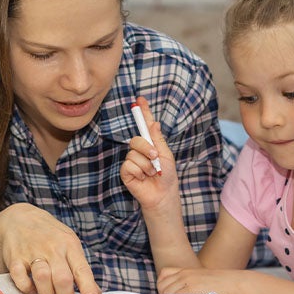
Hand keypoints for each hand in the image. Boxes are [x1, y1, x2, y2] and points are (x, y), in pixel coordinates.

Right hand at [0, 203, 99, 293]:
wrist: (20, 217)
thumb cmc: (49, 234)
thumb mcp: (69, 243)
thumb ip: (80, 268)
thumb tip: (95, 293)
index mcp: (69, 245)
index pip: (82, 270)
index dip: (88, 288)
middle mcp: (52, 248)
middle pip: (63, 279)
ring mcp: (33, 252)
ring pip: (43, 278)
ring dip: (46, 293)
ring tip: (48, 293)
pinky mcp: (15, 258)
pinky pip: (20, 279)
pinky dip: (27, 289)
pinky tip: (32, 288)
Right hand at [120, 96, 179, 212]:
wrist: (163, 195)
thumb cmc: (167, 176)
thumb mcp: (166, 155)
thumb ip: (158, 140)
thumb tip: (154, 123)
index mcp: (151, 143)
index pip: (145, 125)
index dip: (143, 112)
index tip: (140, 99)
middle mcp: (140, 150)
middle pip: (136, 139)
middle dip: (146, 148)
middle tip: (155, 157)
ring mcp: (132, 160)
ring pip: (134, 154)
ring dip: (146, 165)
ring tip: (152, 173)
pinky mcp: (126, 171)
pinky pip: (129, 165)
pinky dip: (139, 172)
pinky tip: (143, 179)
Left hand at [157, 267, 246, 293]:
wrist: (236, 283)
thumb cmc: (222, 284)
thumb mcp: (202, 279)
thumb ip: (188, 283)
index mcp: (186, 271)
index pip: (163, 276)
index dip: (162, 287)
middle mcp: (185, 275)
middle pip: (163, 286)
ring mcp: (188, 282)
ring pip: (167, 293)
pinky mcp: (193, 290)